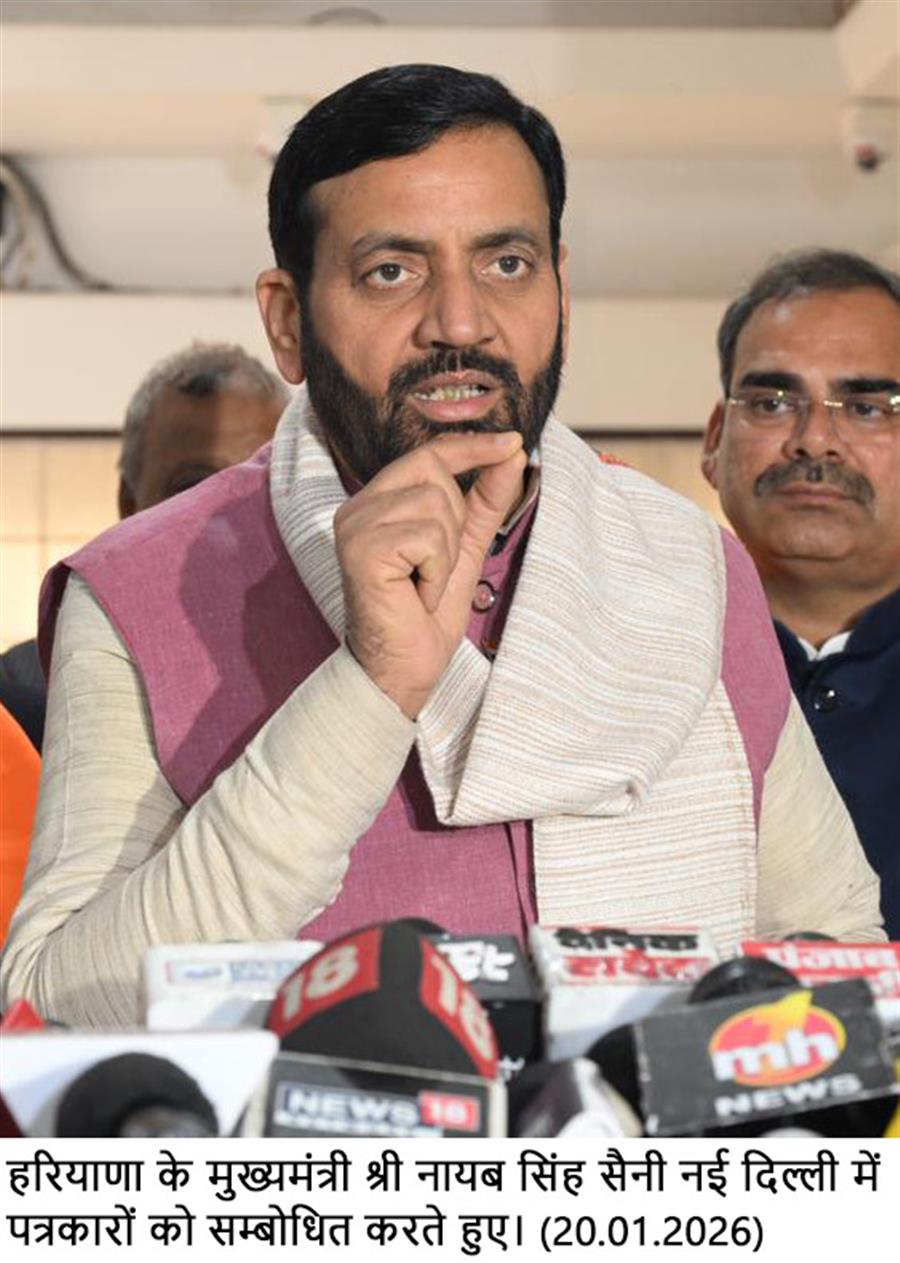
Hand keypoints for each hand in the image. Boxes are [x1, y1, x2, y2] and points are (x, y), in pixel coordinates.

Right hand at [334, 432, 526, 718]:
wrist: (403, 669)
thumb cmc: (425, 614)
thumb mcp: (464, 546)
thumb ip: (485, 499)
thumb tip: (512, 452)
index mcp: (376, 502)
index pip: (428, 454)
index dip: (473, 446)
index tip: (513, 441)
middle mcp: (357, 507)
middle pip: (434, 472)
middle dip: (454, 522)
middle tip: (434, 569)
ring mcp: (355, 526)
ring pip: (435, 505)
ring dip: (446, 553)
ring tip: (424, 584)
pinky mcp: (361, 549)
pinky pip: (427, 537)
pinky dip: (436, 571)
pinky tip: (416, 594)